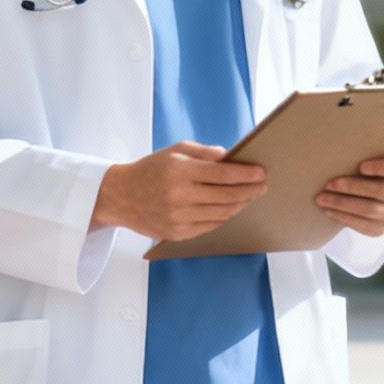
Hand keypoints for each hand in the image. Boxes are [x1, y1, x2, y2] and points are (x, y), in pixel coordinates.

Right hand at [89, 141, 266, 240]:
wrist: (120, 196)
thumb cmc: (151, 169)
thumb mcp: (175, 151)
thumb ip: (205, 153)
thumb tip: (231, 158)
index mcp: (180, 171)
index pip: (223, 174)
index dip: (246, 174)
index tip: (262, 173)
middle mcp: (179, 196)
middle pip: (227, 196)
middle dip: (249, 191)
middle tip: (262, 186)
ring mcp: (178, 217)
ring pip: (222, 214)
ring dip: (240, 205)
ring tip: (248, 197)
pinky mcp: (177, 233)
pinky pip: (210, 226)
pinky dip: (224, 217)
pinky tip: (231, 208)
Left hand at [316, 153, 383, 236]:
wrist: (367, 189)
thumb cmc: (367, 165)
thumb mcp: (371, 155)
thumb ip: (365, 151)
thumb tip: (340, 146)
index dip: (382, 168)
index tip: (361, 166)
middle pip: (381, 191)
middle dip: (353, 187)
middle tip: (330, 184)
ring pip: (371, 210)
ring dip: (343, 204)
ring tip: (323, 198)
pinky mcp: (383, 227)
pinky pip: (364, 225)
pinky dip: (344, 218)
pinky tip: (329, 211)